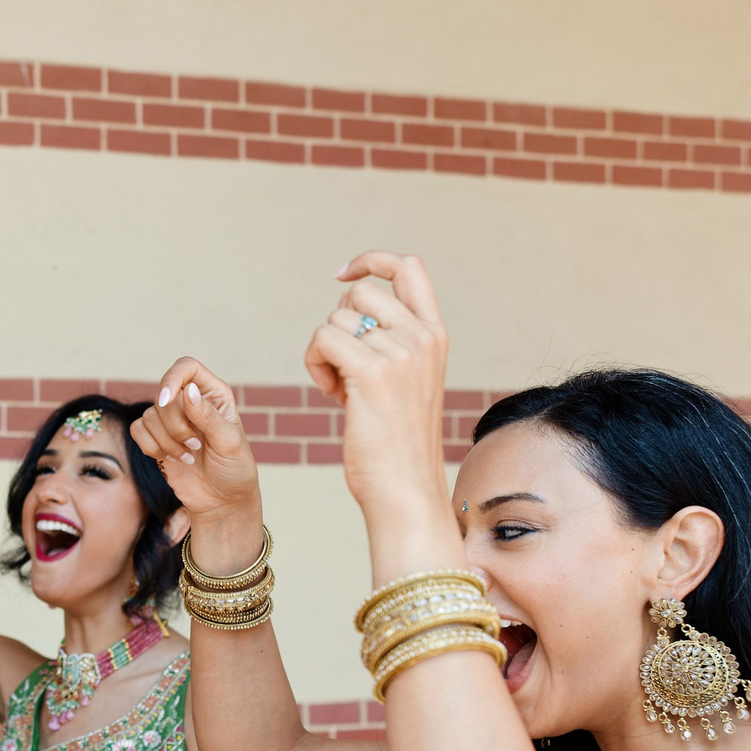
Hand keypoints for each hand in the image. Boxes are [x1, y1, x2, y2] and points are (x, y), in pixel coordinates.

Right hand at [129, 356, 261, 543]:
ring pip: (149, 415)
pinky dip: (151, 448)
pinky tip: (173, 460)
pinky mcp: (156, 438)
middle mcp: (190, 402)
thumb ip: (208, 417)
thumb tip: (188, 391)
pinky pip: (137, 431)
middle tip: (195, 445)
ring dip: (166, 442)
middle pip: (164, 395)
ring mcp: (171, 420)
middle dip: (175, 426)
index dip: (172, 378)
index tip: (167, 400)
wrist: (222, 501)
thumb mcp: (229, 443)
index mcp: (213, 394)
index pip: (186, 368)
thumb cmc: (234, 470)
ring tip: (188, 456)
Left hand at [304, 251, 453, 525]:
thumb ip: (390, 342)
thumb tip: (349, 308)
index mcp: (435, 335)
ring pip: (335, 319)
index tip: (343, 275)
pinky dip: (314, 365)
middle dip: (338, 326)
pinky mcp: (373, 370)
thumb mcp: (405, 381)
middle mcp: (423, 337)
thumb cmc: (395, 444)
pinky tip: (331, 394)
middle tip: (344, 368)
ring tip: (341, 389)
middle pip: (359, 294)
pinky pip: (322, 339)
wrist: (405, 489)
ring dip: (323, 352)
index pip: (409, 267)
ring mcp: (401, 351)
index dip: (371, 261)